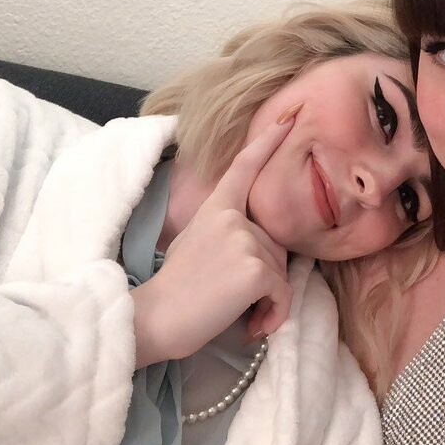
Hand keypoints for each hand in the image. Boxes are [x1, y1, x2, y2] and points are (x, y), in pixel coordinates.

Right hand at [132, 106, 298, 367]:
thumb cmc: (176, 291)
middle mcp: (231, 218)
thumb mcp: (197, 244)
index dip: (268, 142)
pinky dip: (275, 315)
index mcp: (215, 208)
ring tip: (240, 313)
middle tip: (234, 298)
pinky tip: (253, 324)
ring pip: (282, 272)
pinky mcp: (255, 269)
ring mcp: (243, 240)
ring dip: (269, 300)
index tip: (289, 120)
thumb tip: (261, 243)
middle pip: (275, 244)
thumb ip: (228, 231)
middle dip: (266, 277)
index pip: (244, 168)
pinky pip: (284, 294)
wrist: (154, 319)